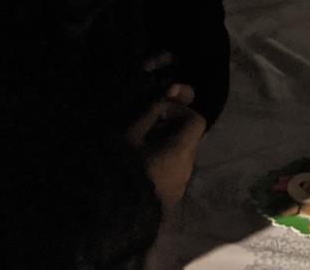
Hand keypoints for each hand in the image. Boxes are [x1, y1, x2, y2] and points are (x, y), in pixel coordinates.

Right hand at [126, 83, 205, 210]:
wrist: (113, 214)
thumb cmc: (123, 168)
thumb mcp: (132, 133)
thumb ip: (152, 110)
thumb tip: (168, 96)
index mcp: (183, 151)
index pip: (196, 120)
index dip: (179, 110)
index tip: (158, 113)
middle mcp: (187, 169)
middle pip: (187, 139)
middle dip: (169, 130)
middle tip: (144, 130)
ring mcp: (180, 187)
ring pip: (178, 158)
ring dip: (164, 149)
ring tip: (138, 150)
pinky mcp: (170, 201)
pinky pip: (171, 175)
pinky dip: (160, 166)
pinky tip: (139, 170)